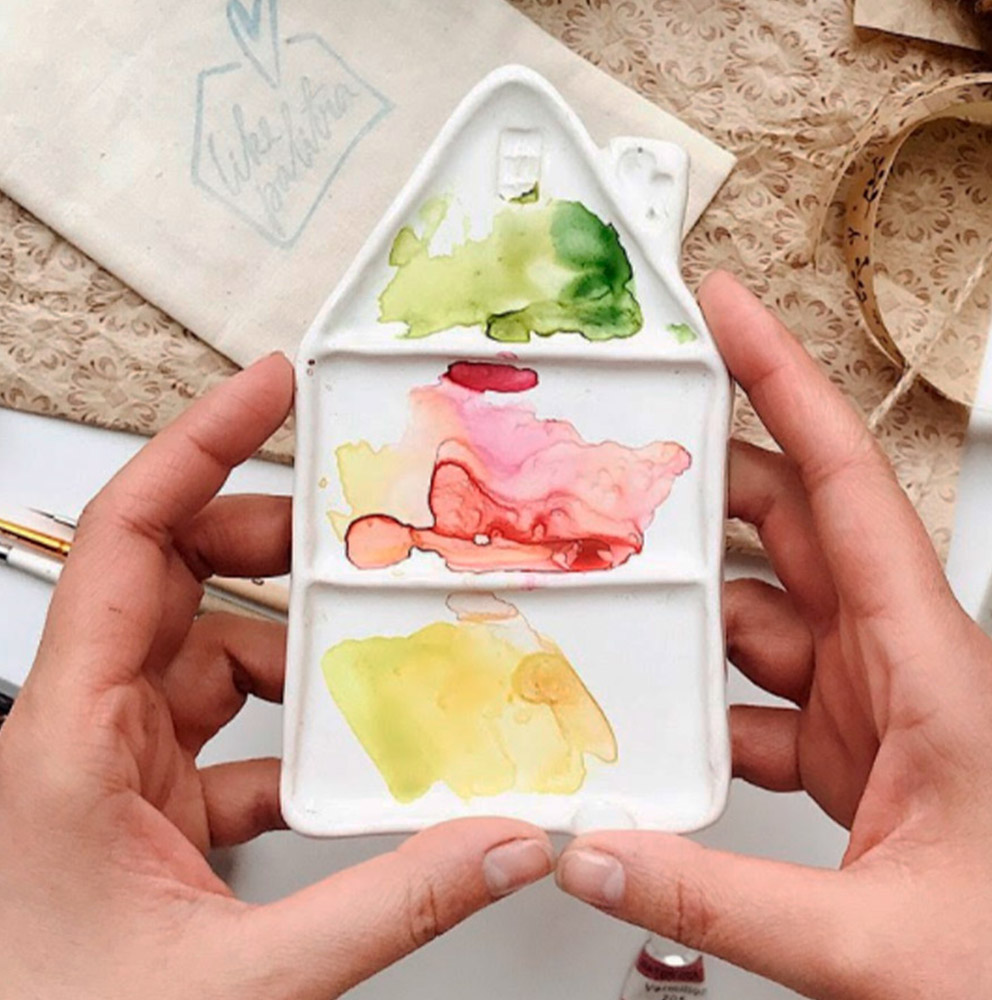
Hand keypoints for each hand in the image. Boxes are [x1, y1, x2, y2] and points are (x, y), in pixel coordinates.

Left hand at [0, 354, 553, 998]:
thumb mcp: (239, 980)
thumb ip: (385, 906)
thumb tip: (502, 843)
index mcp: (67, 740)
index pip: (125, 538)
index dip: (198, 443)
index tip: (267, 387)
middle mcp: (81, 731)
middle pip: (172, 574)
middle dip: (267, 539)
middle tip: (352, 528)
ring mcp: (113, 764)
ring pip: (204, 647)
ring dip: (288, 643)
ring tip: (367, 648)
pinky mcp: (144, 800)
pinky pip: (223, 724)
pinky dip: (287, 724)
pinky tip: (341, 754)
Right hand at [556, 272, 991, 998]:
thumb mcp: (872, 939)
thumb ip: (718, 894)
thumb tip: (598, 852)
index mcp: (932, 665)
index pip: (846, 485)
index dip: (783, 383)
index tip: (728, 313)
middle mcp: (902, 664)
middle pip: (793, 526)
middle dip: (707, 482)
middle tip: (626, 453)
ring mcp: (875, 704)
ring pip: (767, 611)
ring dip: (695, 605)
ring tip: (618, 595)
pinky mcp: (853, 749)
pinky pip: (762, 695)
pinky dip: (707, 700)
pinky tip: (664, 723)